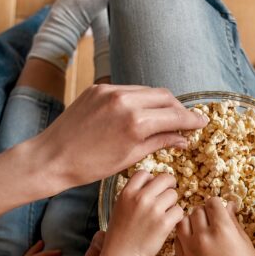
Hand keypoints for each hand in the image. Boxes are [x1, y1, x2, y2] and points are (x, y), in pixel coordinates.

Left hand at [33, 85, 206, 193]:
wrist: (52, 157)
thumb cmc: (89, 166)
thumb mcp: (129, 157)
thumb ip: (158, 142)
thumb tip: (182, 139)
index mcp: (135, 122)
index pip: (174, 115)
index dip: (191, 120)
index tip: (202, 123)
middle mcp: (125, 100)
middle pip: (165, 97)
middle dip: (178, 109)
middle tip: (185, 122)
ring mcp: (110, 91)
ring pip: (147, 91)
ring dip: (160, 103)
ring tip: (164, 117)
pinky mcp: (98, 89)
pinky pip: (128, 90)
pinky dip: (140, 100)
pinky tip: (140, 113)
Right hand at [101, 170, 184, 255]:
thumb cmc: (120, 235)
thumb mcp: (120, 208)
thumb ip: (133, 195)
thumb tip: (151, 184)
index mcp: (127, 193)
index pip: (145, 173)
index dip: (152, 180)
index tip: (154, 188)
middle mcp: (140, 198)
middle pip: (164, 179)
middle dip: (169, 186)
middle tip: (168, 196)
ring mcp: (153, 210)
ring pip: (174, 195)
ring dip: (172, 204)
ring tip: (164, 214)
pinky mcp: (164, 223)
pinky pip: (179, 211)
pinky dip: (176, 217)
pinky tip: (169, 224)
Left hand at [175, 197, 254, 255]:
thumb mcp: (244, 241)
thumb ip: (233, 221)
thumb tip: (229, 205)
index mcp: (223, 228)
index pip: (212, 203)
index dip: (216, 205)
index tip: (218, 210)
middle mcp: (204, 236)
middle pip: (197, 211)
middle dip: (204, 213)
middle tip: (210, 222)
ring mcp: (190, 249)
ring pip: (183, 223)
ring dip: (191, 223)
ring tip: (199, 230)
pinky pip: (177, 240)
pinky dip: (184, 237)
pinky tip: (194, 243)